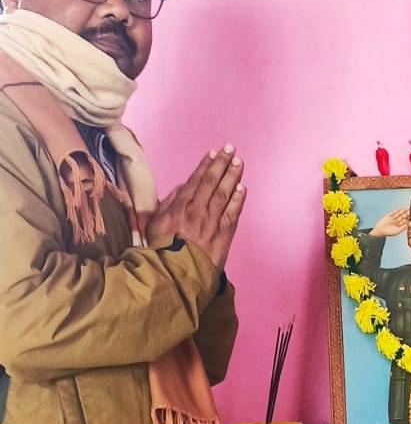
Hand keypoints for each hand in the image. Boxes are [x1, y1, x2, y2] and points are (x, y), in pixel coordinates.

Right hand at [147, 144, 245, 270]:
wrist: (174, 274)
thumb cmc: (162, 250)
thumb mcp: (156, 223)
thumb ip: (169, 203)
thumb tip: (182, 187)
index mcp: (179, 206)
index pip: (196, 180)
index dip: (206, 165)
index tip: (214, 153)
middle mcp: (196, 210)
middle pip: (212, 182)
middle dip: (222, 164)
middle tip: (231, 149)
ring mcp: (211, 222)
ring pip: (223, 194)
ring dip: (232, 176)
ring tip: (238, 162)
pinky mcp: (222, 236)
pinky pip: (232, 213)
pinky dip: (237, 200)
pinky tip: (242, 188)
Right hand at [370, 207, 407, 237]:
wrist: (379, 231)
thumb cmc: (388, 232)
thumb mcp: (397, 231)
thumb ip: (403, 227)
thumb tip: (409, 223)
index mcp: (400, 225)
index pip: (406, 221)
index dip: (409, 218)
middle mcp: (397, 221)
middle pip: (403, 216)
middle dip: (406, 213)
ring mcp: (393, 218)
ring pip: (399, 214)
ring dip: (403, 211)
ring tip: (407, 208)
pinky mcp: (389, 215)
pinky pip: (393, 212)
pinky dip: (397, 211)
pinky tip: (400, 209)